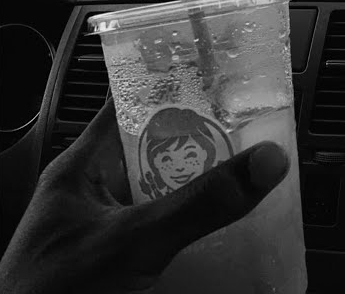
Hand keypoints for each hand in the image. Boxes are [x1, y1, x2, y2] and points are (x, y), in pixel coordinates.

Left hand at [0, 99, 289, 293]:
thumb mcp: (133, 241)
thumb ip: (198, 205)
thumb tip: (262, 162)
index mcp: (82, 168)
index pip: (130, 103)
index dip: (172, 85)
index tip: (219, 74)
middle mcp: (92, 196)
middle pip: (157, 154)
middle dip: (203, 148)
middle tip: (252, 138)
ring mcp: (104, 235)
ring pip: (163, 201)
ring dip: (202, 197)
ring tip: (249, 188)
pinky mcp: (117, 270)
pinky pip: (163, 244)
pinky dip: (194, 242)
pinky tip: (224, 247)